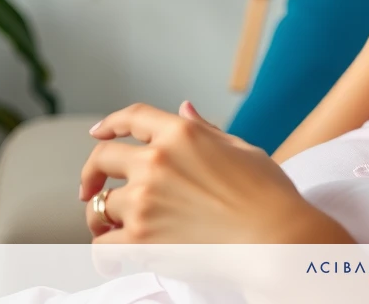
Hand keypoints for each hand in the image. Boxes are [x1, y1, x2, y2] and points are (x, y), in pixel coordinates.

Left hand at [79, 101, 353, 243]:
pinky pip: (103, 246)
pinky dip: (104, 254)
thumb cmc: (269, 194)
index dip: (110, 124)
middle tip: (91, 190)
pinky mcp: (141, 239)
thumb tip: (184, 110)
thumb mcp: (240, 148)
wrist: (276, 238)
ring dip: (102, 218)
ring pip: (100, 206)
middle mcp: (156, 161)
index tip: (98, 133)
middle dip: (93, 174)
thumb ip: (203, 130)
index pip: (132, 118)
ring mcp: (145, 200)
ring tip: (112, 228)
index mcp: (180, 134)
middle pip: (102, 159)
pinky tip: (113, 259)